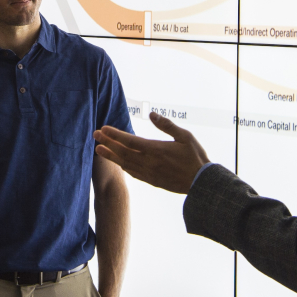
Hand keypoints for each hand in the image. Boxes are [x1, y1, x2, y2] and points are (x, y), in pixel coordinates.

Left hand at [94, 112, 210, 193]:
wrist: (201, 183)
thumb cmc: (195, 157)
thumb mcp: (185, 136)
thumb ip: (167, 125)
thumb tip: (152, 114)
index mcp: (156, 150)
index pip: (130, 141)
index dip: (115, 135)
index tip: (103, 129)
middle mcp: (149, 162)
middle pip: (123, 152)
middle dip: (108, 143)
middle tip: (95, 136)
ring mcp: (149, 173)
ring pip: (125, 163)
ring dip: (111, 156)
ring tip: (99, 150)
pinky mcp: (152, 181)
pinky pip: (133, 173)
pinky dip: (123, 166)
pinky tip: (117, 163)